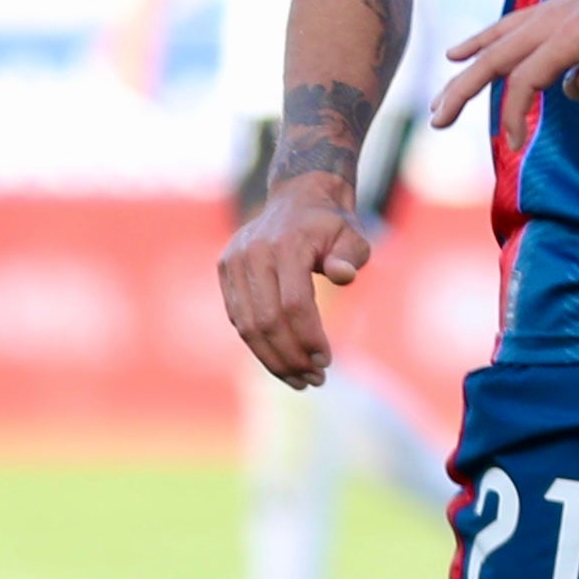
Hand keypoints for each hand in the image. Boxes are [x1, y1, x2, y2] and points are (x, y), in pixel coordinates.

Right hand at [221, 173, 375, 388]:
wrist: (297, 198)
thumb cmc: (332, 225)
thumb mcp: (353, 235)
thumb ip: (350, 256)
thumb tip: (342, 276)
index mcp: (286, 243)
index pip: (294, 304)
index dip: (309, 338)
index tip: (327, 362)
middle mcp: (253, 252)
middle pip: (266, 320)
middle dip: (291, 357)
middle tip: (315, 379)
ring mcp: (234, 261)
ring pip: (247, 325)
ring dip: (272, 359)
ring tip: (299, 380)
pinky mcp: (225, 271)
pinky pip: (238, 318)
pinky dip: (258, 345)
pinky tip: (281, 362)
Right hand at [432, 0, 578, 127]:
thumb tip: (566, 91)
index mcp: (571, 37)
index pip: (526, 79)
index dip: (513, 114)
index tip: (514, 144)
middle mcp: (551, 22)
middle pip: (494, 60)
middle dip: (462, 93)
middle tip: (437, 124)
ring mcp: (547, 13)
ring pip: (494, 44)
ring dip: (464, 74)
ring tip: (441, 101)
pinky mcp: (551, 10)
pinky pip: (505, 27)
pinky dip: (479, 42)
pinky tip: (458, 54)